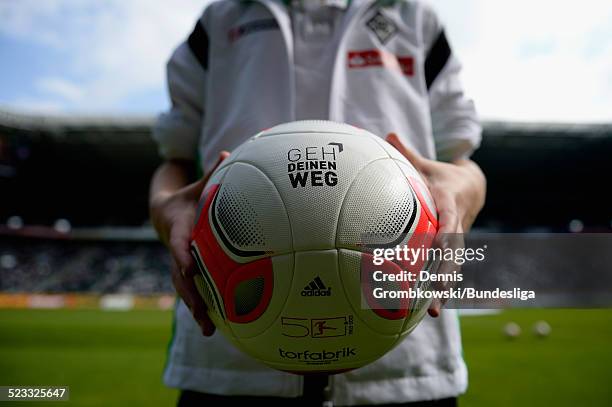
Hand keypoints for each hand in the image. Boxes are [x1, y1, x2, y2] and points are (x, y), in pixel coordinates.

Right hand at [150, 152, 228, 334]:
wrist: (164, 214)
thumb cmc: (186, 200)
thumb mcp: (195, 187)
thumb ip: (211, 175)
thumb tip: (227, 152)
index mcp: (179, 230)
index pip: (179, 245)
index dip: (183, 256)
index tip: (190, 269)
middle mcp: (177, 251)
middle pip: (181, 276)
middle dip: (189, 295)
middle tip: (199, 312)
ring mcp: (181, 265)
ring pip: (186, 290)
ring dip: (195, 310)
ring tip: (208, 331)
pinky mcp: (187, 273)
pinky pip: (194, 292)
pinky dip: (202, 308)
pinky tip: (214, 328)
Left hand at [386, 133, 485, 316]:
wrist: (473, 187)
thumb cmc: (441, 176)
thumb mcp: (427, 164)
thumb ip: (406, 152)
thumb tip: (386, 133)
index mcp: (448, 202)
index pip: (448, 218)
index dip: (445, 231)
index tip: (438, 245)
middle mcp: (456, 224)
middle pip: (453, 251)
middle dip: (446, 272)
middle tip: (436, 291)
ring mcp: (457, 239)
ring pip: (452, 267)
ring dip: (443, 289)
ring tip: (431, 311)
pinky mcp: (453, 250)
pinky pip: (447, 270)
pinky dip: (440, 288)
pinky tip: (431, 309)